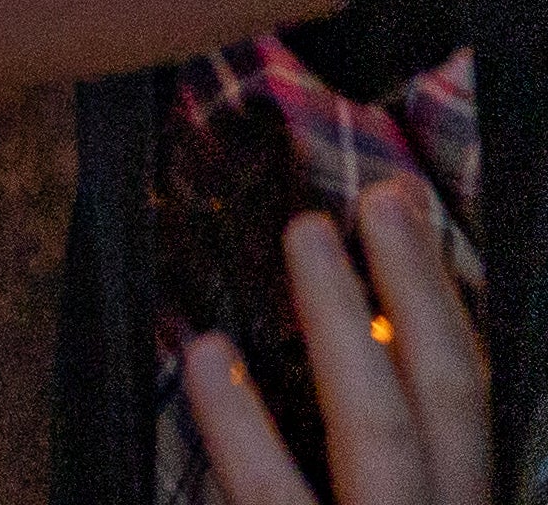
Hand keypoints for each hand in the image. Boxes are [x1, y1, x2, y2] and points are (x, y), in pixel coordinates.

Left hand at [188, 178, 488, 504]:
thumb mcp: (373, 495)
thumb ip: (370, 458)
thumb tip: (352, 349)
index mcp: (459, 502)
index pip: (465, 407)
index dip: (443, 313)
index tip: (411, 225)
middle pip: (449, 401)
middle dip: (423, 293)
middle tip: (384, 197)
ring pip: (379, 432)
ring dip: (345, 322)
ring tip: (308, 233)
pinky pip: (271, 496)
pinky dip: (240, 427)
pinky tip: (207, 354)